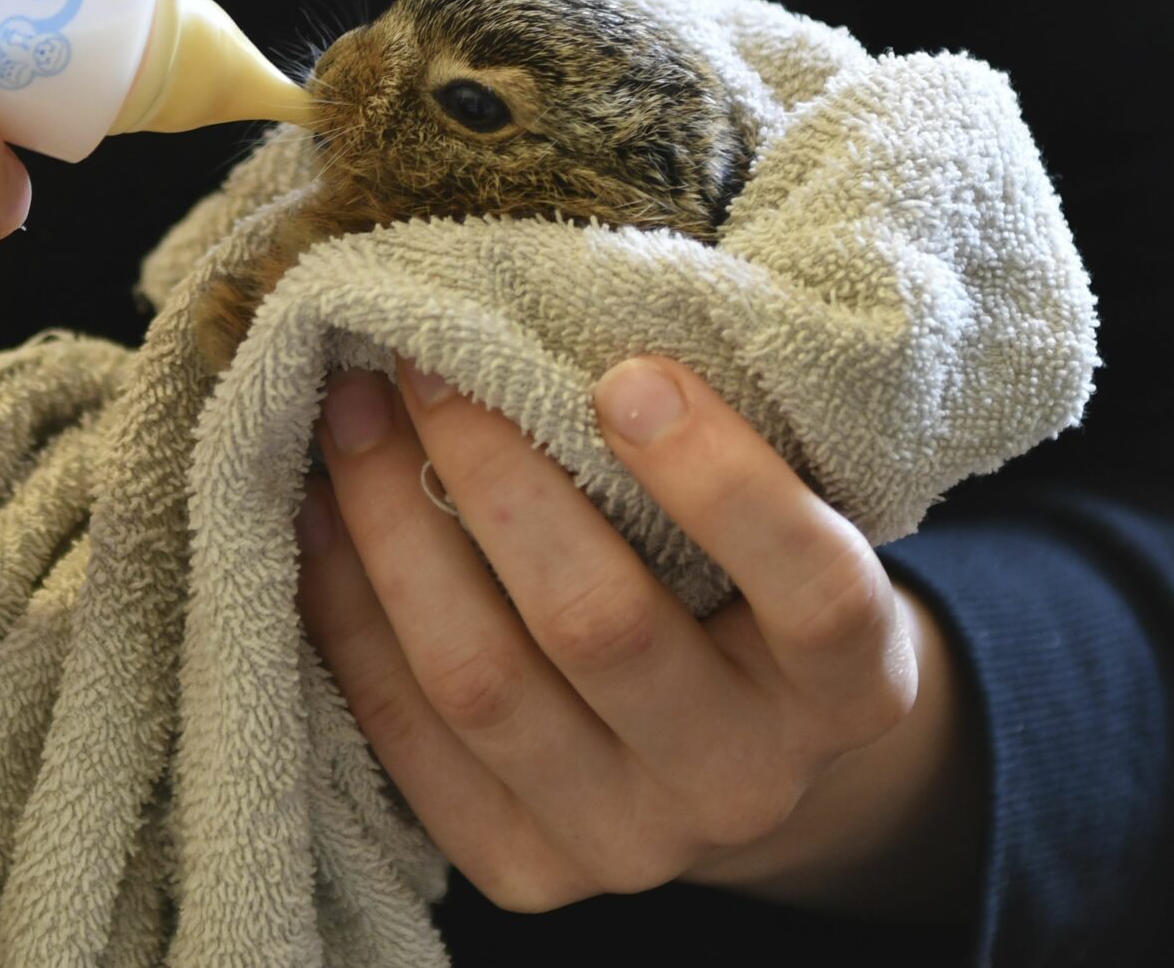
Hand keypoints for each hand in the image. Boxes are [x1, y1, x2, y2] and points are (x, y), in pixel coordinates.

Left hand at [295, 356, 981, 917]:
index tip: (626, 370)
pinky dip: (348, 613)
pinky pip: (409, 738)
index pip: (811, 589)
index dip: (718, 479)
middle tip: (426, 357)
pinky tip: (317, 515)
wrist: (743, 754)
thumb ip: (725, 438)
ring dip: (392, 530)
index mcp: (856, 680)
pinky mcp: (526, 874)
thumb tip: (554, 299)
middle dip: (493, 472)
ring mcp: (633, 842)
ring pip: (481, 682)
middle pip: (602, 626)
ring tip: (349, 418)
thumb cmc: (754, 581)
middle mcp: (748, 779)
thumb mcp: (794, 513)